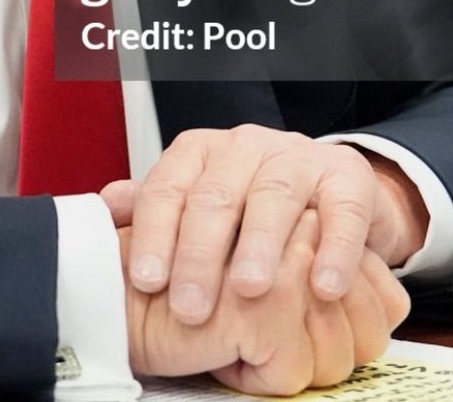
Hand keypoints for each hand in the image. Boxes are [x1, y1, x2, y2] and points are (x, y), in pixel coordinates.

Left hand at [102, 125, 427, 324]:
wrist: (331, 187)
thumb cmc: (252, 201)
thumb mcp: (200, 198)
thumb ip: (155, 205)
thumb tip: (104, 207)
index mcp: (202, 151)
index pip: (168, 187)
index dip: (153, 234)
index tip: (145, 280)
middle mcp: (246, 146)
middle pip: (216, 196)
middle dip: (199, 254)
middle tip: (189, 306)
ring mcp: (298, 158)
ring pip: (273, 198)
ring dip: (260, 247)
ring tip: (249, 291)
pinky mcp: (348, 178)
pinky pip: (342, 212)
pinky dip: (335, 250)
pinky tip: (323, 285)